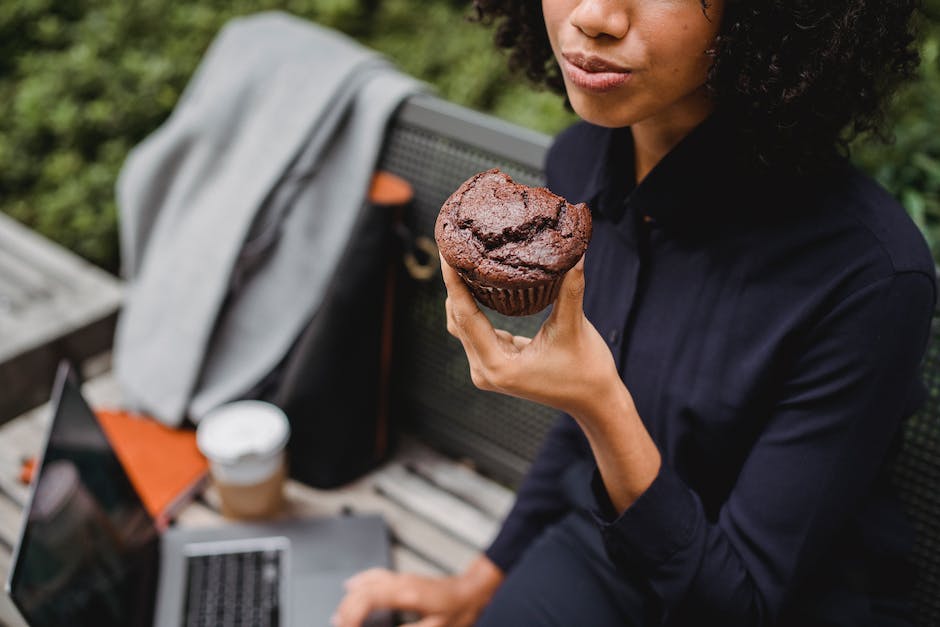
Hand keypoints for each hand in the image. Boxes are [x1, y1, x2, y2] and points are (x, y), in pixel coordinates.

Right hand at [332, 556, 502, 626]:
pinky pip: (374, 575)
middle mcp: (401, 582)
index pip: (368, 599)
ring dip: (349, 598)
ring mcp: (401, 577)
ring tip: (339, 616)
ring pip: (366, 582)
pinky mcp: (403, 578)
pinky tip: (351, 585)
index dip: (351, 615)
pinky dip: (359, 582)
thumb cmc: (460, 609)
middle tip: (339, 626)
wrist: (473, 589)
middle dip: (345, 610)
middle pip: (362, 590)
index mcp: (407, 593)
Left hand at [442, 255, 621, 419]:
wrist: (595, 402)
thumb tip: (576, 252)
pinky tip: (476, 282)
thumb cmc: (586, 370)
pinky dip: (475, 307)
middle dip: (454, 284)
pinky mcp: (496, 365)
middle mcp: (485, 371)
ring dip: (461, 295)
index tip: (447, 253)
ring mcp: (488, 370)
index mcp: (498, 366)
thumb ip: (570, 289)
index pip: (466, 316)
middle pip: (458, 320)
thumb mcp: (574, 327)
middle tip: (452, 246)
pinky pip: (477, 331)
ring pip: (464, 325)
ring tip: (461, 259)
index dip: (454, 283)